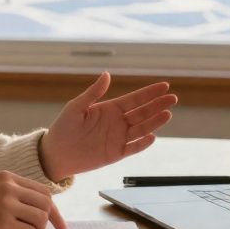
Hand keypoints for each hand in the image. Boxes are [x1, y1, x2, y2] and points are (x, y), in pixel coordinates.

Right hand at [0, 171, 67, 228]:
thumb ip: (12, 194)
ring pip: (40, 219)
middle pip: (46, 204)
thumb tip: (41, 210)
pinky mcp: (1, 223)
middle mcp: (8, 187)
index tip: (59, 225)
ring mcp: (5, 204)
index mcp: (7, 177)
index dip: (54, 210)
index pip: (44, 191)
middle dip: (48, 222)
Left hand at [39, 72, 177, 181]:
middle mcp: (117, 122)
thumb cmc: (63, 128)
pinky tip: (152, 136)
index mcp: (109, 109)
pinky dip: (142, 143)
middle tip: (173, 98)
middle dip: (158, 105)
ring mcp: (118, 138)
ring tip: (167, 114)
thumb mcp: (76, 107)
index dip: (149, 93)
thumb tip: (107, 74)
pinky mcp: (116, 154)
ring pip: (141, 129)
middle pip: (142, 113)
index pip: (134, 99)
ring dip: (154, 122)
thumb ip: (92, 93)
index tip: (164, 86)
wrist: (56, 153)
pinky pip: (132, 148)